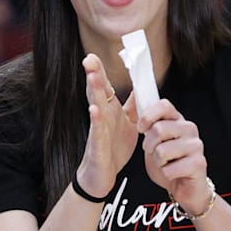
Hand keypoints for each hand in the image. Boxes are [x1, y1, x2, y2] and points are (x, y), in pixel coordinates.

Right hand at [78, 54, 138, 197]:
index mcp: (110, 111)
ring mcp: (97, 130)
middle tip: (89, 57)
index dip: (101, 71)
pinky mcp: (97, 146)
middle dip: (94, 74)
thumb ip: (133, 106)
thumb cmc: (112, 149)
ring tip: (92, 76)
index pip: (105, 87)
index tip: (95, 54)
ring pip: (96, 107)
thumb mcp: (128, 124)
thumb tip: (142, 88)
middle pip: (98, 92)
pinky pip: (97, 131)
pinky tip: (94, 109)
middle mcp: (102, 117)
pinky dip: (96, 120)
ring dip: (94, 91)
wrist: (102, 176)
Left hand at [137, 100, 211, 212]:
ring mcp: (196, 146)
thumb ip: (144, 120)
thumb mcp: (151, 139)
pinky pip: (170, 169)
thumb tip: (133, 98)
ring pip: (162, 151)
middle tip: (154, 152)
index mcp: (177, 120)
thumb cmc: (167, 162)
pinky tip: (174, 172)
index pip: (164, 105)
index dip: (148, 116)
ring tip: (166, 163)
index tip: (141, 128)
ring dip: (158, 162)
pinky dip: (166, 174)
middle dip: (149, 145)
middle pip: (159, 129)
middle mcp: (189, 129)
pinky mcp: (199, 163)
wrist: (182, 186)